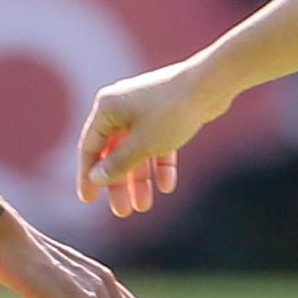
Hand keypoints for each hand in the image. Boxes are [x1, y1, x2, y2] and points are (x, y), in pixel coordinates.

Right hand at [76, 62, 226, 218]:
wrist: (210, 86)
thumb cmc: (171, 112)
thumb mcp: (141, 145)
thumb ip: (117, 164)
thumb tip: (96, 178)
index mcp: (107, 109)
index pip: (90, 147)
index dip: (87, 175)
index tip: (88, 200)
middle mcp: (121, 108)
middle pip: (114, 153)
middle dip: (119, 183)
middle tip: (122, 211)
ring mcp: (143, 111)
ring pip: (136, 151)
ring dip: (140, 179)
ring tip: (144, 206)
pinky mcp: (165, 115)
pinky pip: (156, 144)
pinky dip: (159, 164)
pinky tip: (167, 186)